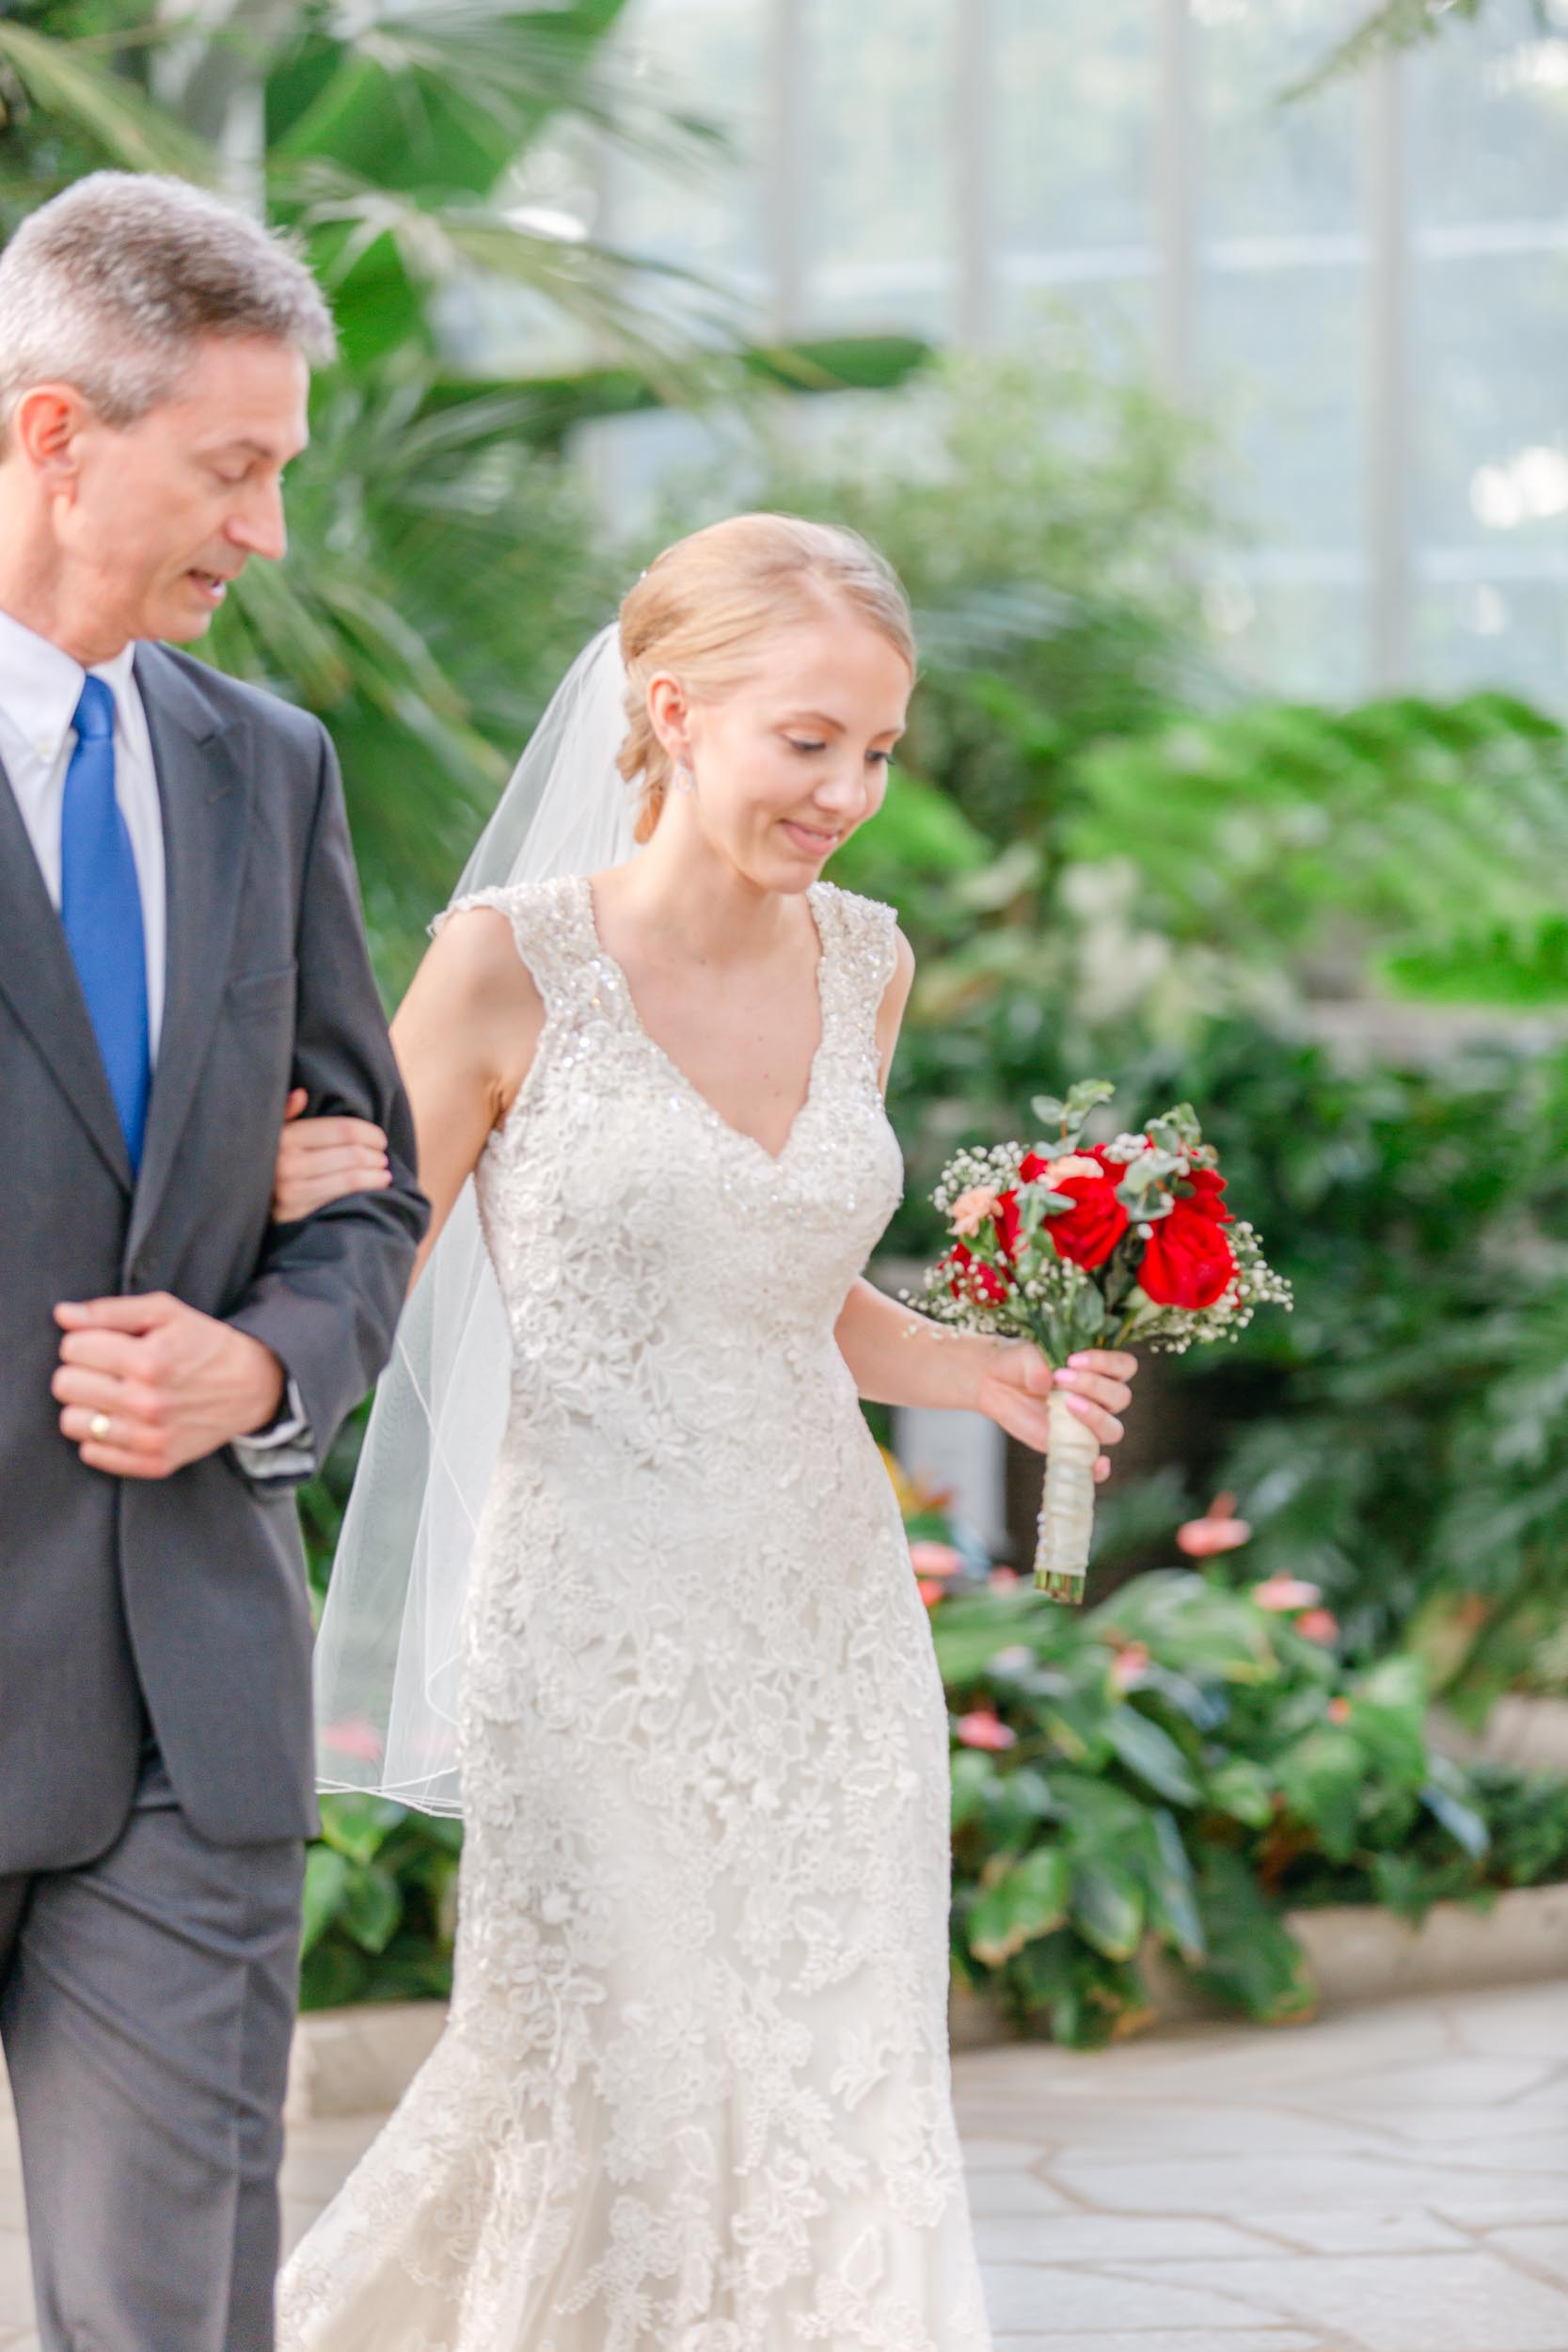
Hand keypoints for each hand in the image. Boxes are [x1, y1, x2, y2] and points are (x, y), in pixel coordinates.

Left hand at [52, 1294, 286, 1478]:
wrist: (251, 1386)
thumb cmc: (203, 1344)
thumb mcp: (164, 1312)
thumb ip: (109, 1311)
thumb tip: (63, 1314)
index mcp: (147, 1360)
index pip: (72, 1348)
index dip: (85, 1341)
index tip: (105, 1344)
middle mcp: (147, 1403)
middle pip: (65, 1386)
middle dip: (81, 1371)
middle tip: (108, 1370)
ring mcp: (150, 1438)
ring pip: (72, 1422)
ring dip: (86, 1405)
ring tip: (112, 1395)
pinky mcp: (155, 1462)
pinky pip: (92, 1454)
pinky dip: (99, 1437)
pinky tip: (121, 1420)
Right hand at [273, 1088, 389, 1221]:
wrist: (244, 1200)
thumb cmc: (267, 1160)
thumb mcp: (272, 1132)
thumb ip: (286, 1113)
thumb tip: (301, 1094)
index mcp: (286, 1137)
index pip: (344, 1130)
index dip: (370, 1133)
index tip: (380, 1139)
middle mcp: (287, 1164)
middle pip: (353, 1154)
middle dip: (376, 1155)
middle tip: (383, 1156)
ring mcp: (292, 1192)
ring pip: (353, 1178)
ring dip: (377, 1174)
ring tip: (384, 1171)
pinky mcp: (297, 1214)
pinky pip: (343, 1198)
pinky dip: (367, 1190)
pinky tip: (376, 1186)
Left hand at [975, 1344, 1137, 1482]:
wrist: (995, 1382)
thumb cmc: (1017, 1363)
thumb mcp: (1022, 1356)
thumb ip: (1035, 1363)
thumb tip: (1046, 1380)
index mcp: (1098, 1370)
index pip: (1125, 1366)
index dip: (1107, 1362)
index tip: (1073, 1359)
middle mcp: (1099, 1398)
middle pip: (1121, 1396)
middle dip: (1093, 1385)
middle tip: (1060, 1377)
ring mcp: (1087, 1425)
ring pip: (1113, 1429)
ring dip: (1096, 1416)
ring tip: (1066, 1403)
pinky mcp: (1071, 1447)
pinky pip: (1094, 1465)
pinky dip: (1100, 1469)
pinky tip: (1097, 1464)